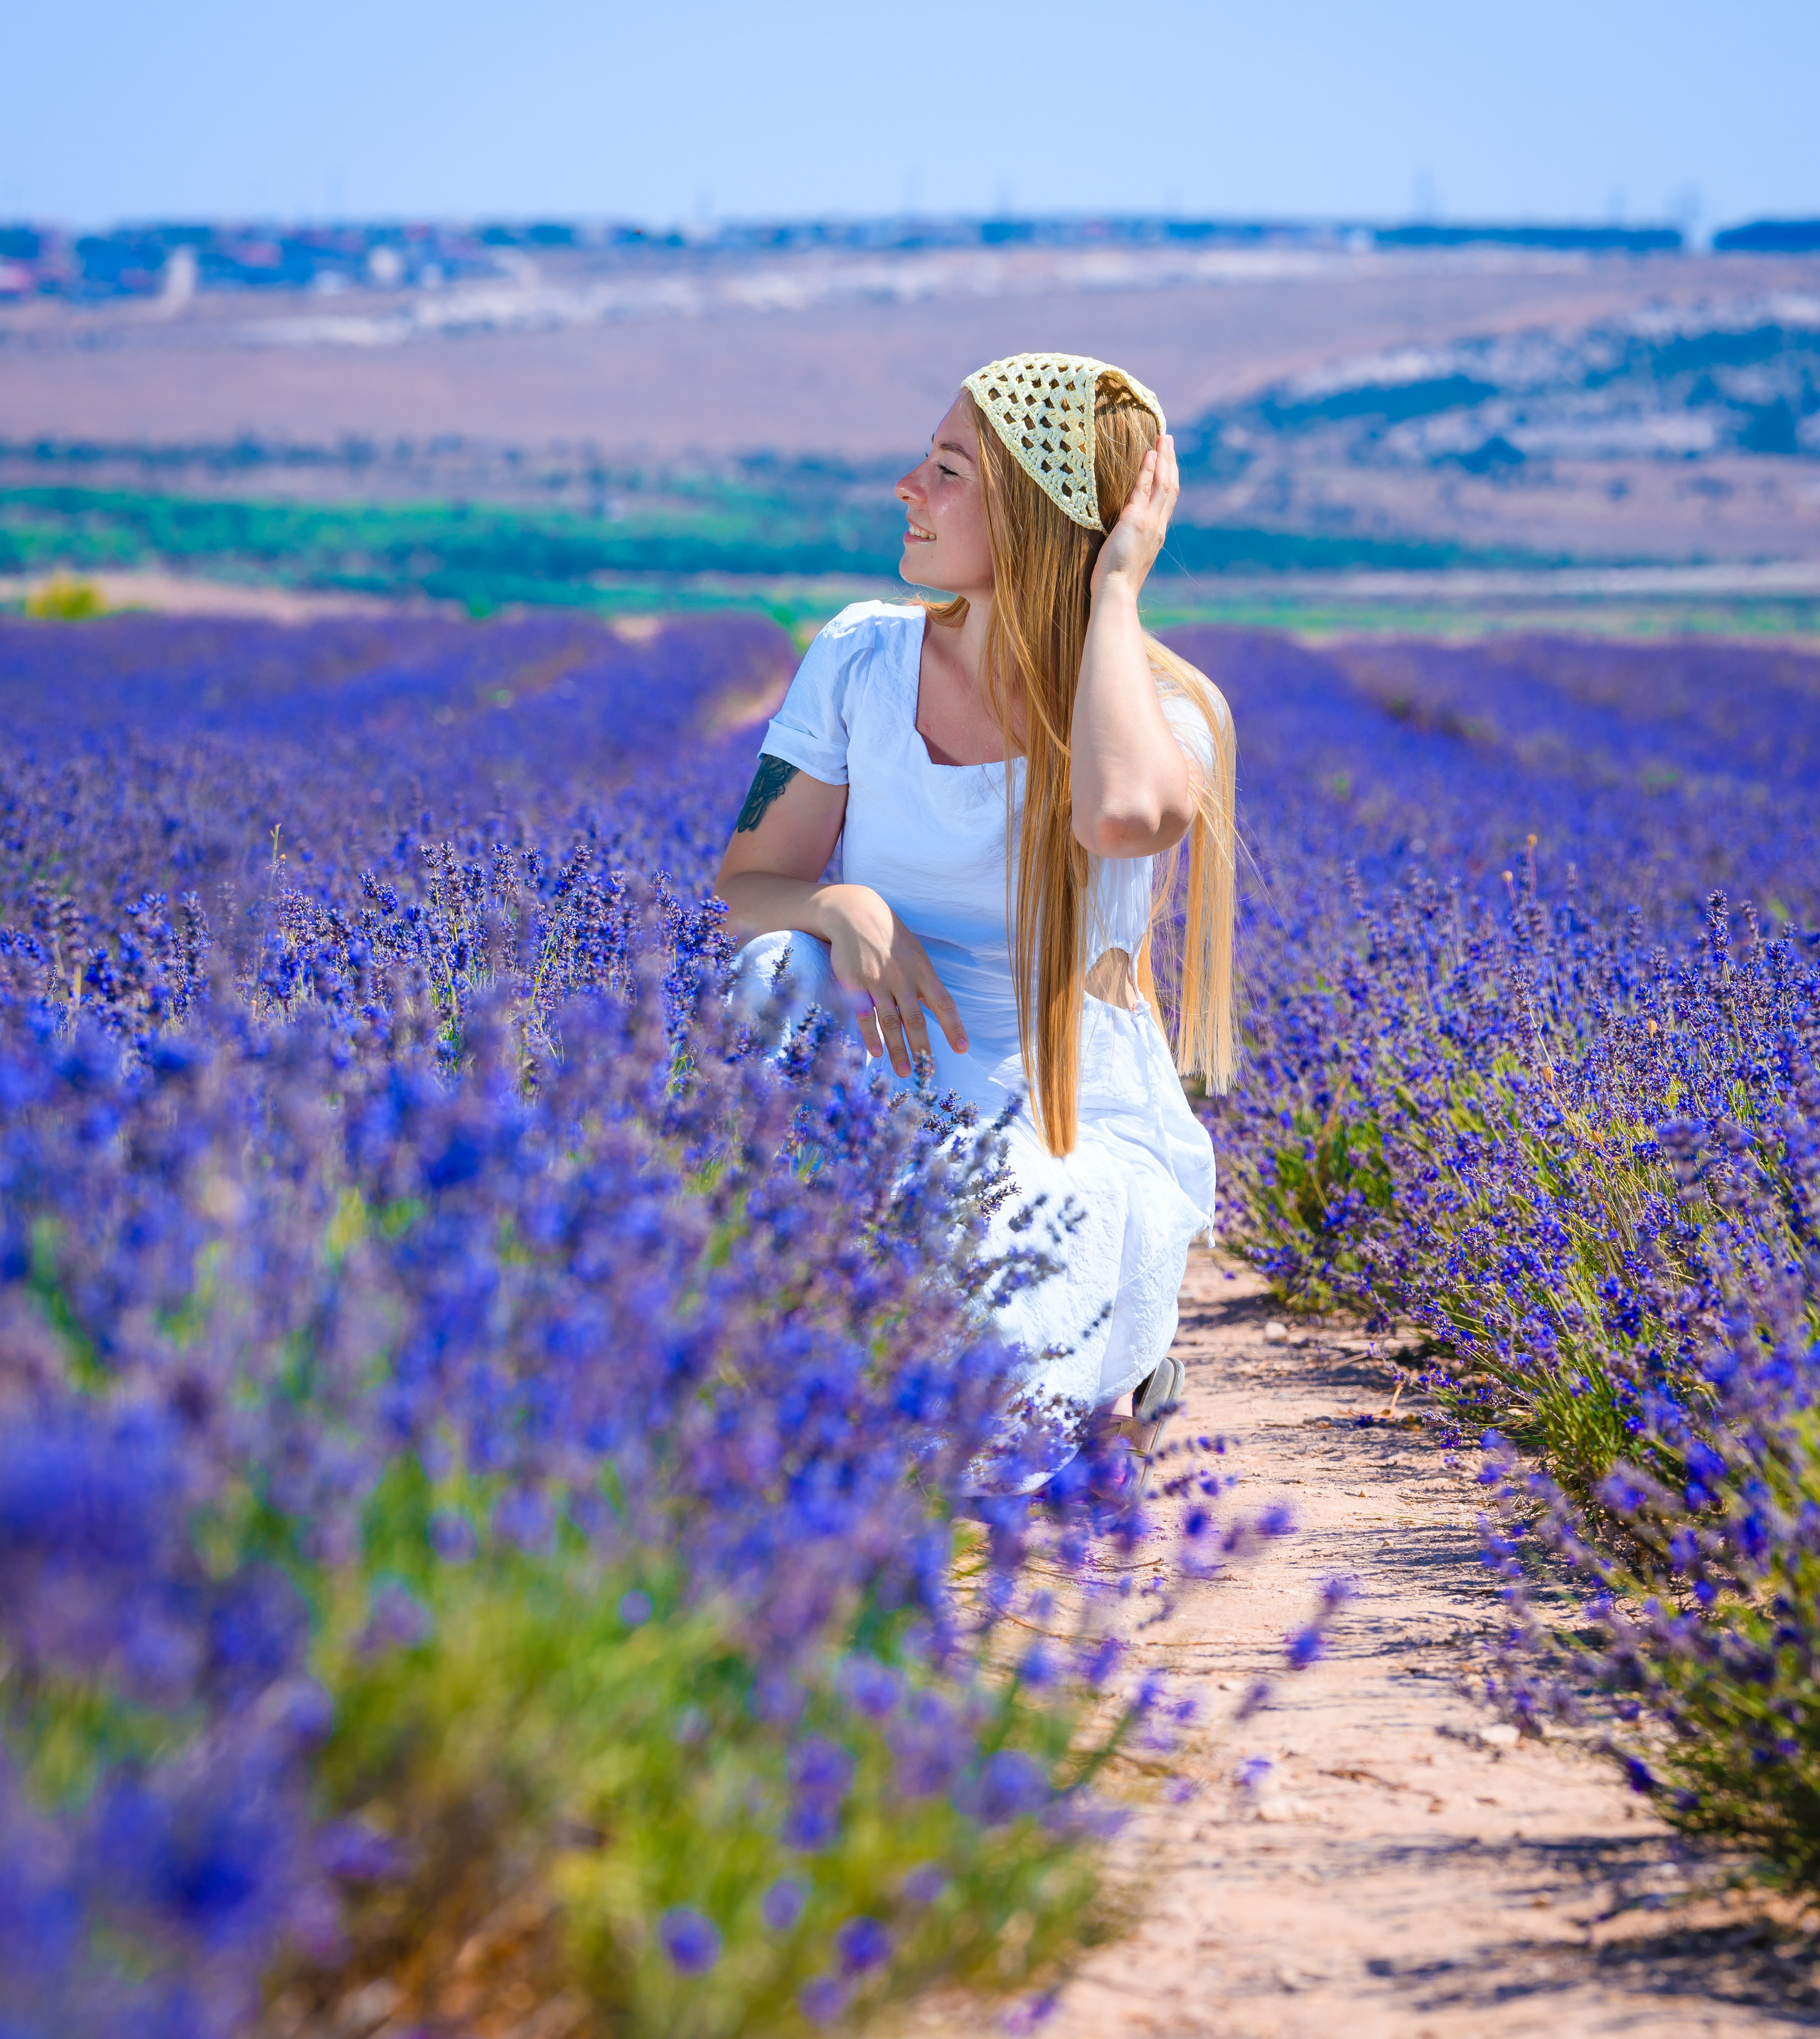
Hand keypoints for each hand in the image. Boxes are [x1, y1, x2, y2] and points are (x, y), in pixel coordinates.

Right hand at [814, 884, 968, 1075]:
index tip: (962, 1049)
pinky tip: (877, 1052)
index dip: (953, 1027)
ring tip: (904, 1071)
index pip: (943, 1002)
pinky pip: (864, 1015)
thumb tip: (937, 1010)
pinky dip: (871, 1036)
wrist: (855, 914)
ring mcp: (878, 982)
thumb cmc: (890, 938)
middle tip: (927, 1072)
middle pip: (915, 1019)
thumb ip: (924, 982)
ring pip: (890, 1022)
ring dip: (898, 1049)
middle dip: (923, 1048)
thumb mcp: (915, 954)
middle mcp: (902, 978)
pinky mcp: (855, 984)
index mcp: (922, 970)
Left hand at [1089, 432, 1178, 600]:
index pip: (1167, 500)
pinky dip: (1148, 470)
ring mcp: (1149, 523)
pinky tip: (1149, 454)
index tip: (1166, 460)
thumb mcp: (1126, 556)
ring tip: (1164, 438)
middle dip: (1171, 461)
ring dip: (1164, 459)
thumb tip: (1123, 533)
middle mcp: (1158, 526)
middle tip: (1169, 439)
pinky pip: (1144, 489)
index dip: (1168, 478)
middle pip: (1170, 487)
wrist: (1115, 593)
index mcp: (1156, 535)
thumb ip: (1130, 541)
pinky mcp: (1136, 520)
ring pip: (1163, 484)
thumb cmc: (1115, 581)